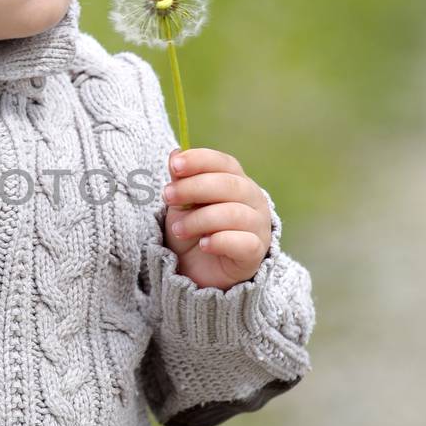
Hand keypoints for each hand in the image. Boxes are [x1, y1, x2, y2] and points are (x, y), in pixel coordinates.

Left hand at [160, 147, 272, 290]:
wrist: (199, 273)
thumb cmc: (194, 231)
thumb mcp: (182, 204)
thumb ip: (181, 180)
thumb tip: (176, 153)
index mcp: (236, 182)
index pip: (224, 163)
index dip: (200, 160)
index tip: (175, 166)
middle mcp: (253, 200)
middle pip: (229, 185)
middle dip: (194, 188)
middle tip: (167, 196)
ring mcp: (258, 226)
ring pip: (233, 214)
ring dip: (199, 219)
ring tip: (178, 230)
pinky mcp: (256, 253)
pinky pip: (242, 242)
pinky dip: (220, 241)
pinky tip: (204, 245)